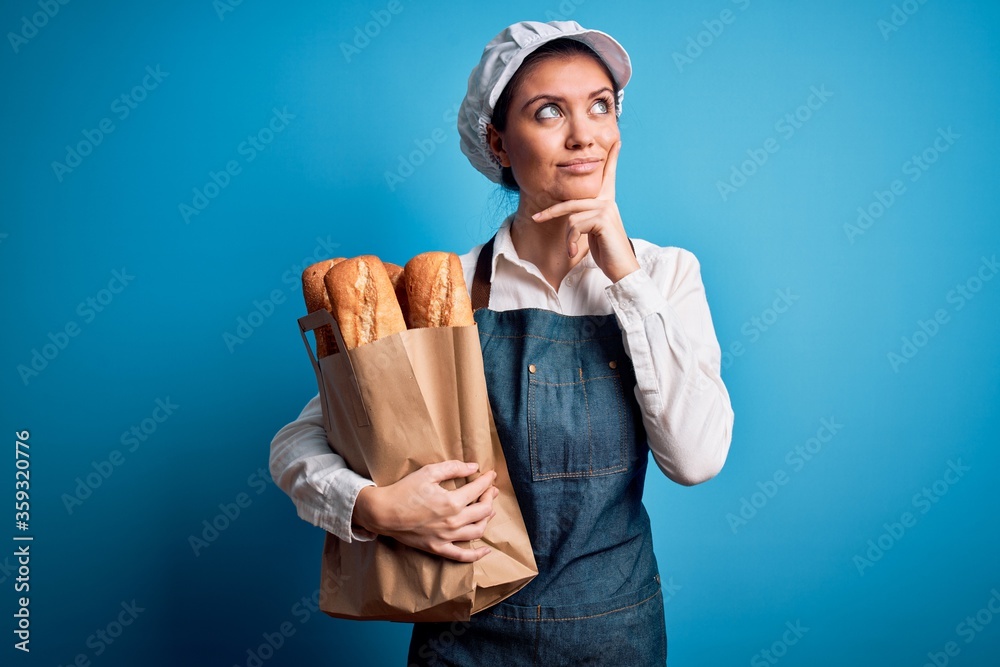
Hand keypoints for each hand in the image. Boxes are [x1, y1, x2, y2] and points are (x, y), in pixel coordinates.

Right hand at [352, 461, 497, 561]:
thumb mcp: (428, 472)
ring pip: (478, 531)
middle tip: (490, 489)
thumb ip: (453, 468)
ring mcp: (446, 537)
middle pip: (483, 511)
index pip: (478, 490)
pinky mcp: (438, 548)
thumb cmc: (404, 491)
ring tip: (490, 509)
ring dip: (487, 519)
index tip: (490, 475)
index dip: (487, 481)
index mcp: (452, 502)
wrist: (383, 513)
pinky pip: (462, 556)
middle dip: (490, 497)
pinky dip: (476, 555)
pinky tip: (486, 550)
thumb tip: (474, 466)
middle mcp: (453, 521)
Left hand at [531, 140, 638, 282]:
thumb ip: (586, 219)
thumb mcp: (594, 232)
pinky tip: (574, 251)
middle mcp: (607, 202)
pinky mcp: (603, 218)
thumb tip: (572, 217)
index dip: (612, 159)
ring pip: (572, 215)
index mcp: (607, 202)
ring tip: (571, 249)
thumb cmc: (608, 252)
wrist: (622, 268)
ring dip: (568, 235)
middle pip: (572, 200)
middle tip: (536, 218)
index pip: (608, 176)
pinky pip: (575, 225)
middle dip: (551, 211)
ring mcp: (606, 208)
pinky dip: (571, 240)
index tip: (616, 141)